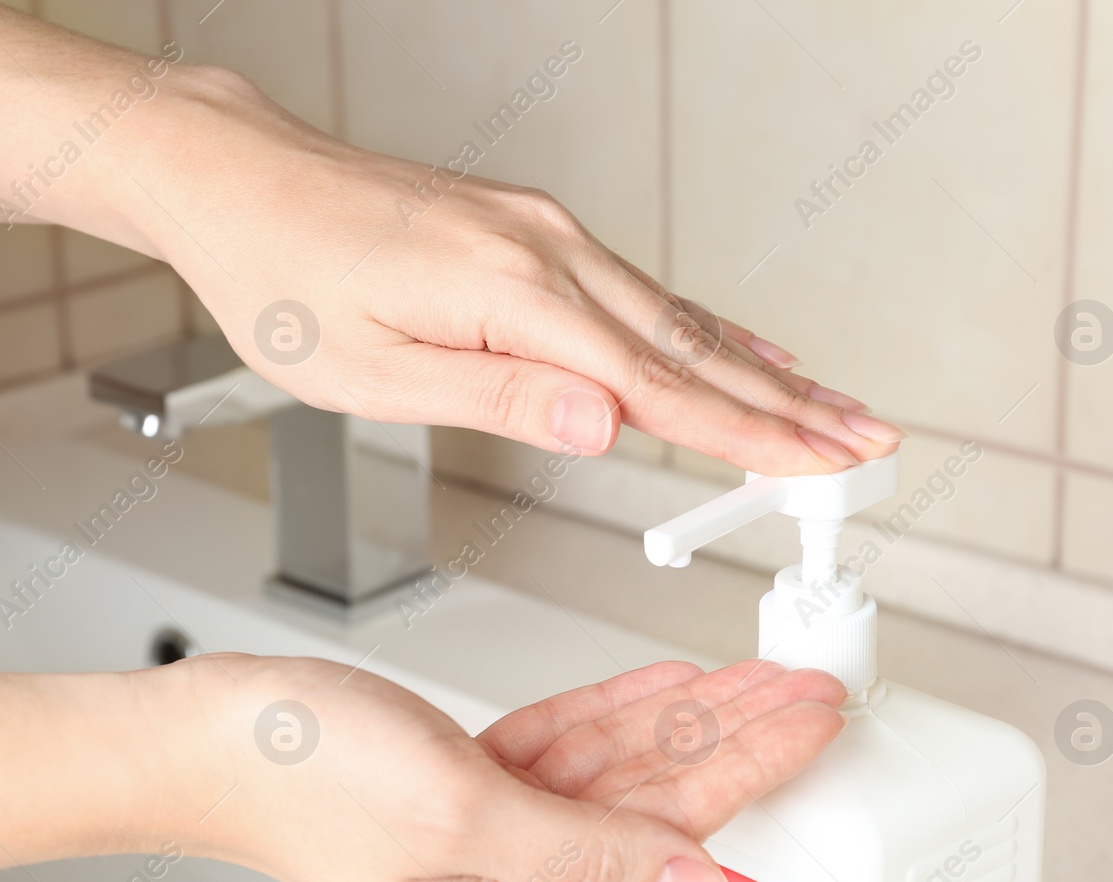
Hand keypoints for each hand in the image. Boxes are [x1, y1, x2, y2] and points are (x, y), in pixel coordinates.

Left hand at [123, 70, 903, 475]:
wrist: (244, 186)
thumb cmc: (285, 281)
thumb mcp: (373, 370)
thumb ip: (499, 399)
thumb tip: (606, 425)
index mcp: (512, 294)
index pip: (659, 386)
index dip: (749, 435)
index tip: (820, 463)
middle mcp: (546, 249)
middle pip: (694, 345)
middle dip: (788, 404)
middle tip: (868, 440)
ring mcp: (545, 231)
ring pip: (677, 314)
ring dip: (760, 368)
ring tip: (829, 405)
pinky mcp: (532, 230)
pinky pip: (639, 290)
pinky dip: (702, 326)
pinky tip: (737, 342)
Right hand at [171, 654, 844, 881]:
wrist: (199, 733)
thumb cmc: (294, 775)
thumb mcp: (460, 811)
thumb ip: (588, 854)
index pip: (673, 835)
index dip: (754, 769)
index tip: (812, 724)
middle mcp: (513, 871)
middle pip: (658, 798)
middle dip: (739, 736)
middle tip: (809, 689)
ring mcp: (490, 820)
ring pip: (619, 765)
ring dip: (687, 714)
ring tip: (757, 674)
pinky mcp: (465, 775)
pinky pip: (565, 741)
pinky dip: (615, 708)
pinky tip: (664, 683)